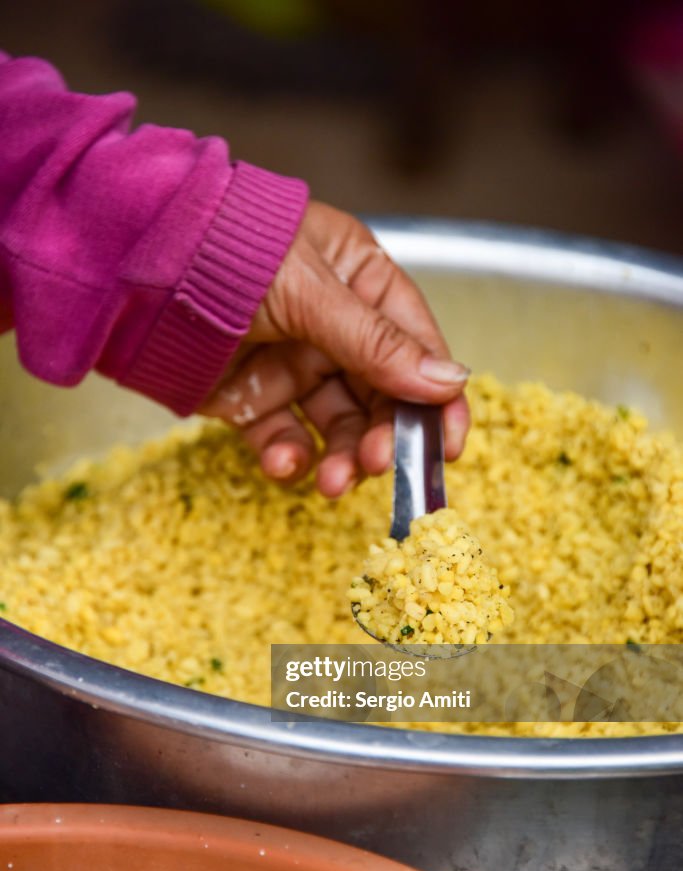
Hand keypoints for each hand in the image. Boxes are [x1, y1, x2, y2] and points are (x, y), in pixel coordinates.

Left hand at [200, 200, 469, 497]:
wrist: (132, 269)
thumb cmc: (227, 251)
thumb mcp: (311, 292)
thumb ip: (377, 344)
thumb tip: (449, 382)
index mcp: (361, 281)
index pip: (416, 345)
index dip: (437, 398)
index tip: (447, 447)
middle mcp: (335, 326)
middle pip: (381, 395)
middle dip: (382, 436)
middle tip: (376, 465)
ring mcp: (295, 364)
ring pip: (337, 425)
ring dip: (342, 457)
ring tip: (333, 483)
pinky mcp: (255, 398)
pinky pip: (285, 438)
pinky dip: (289, 458)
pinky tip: (284, 464)